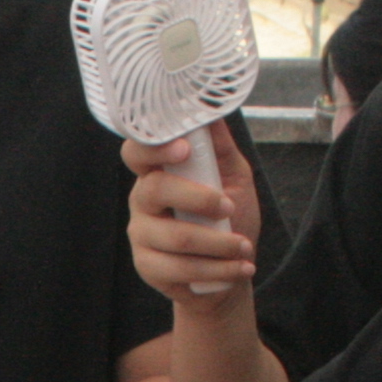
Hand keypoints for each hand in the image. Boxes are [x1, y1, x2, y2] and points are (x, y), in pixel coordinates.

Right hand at [122, 131, 257, 301]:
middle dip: (200, 198)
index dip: (155, 147)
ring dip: (219, 243)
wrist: (228, 271)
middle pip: (155, 189)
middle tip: (229, 207)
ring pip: (175, 236)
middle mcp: (142, 200)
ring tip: (244, 248)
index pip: (137, 151)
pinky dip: (219, 269)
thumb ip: (220, 148)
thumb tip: (214, 110)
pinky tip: (239, 268)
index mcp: (158, 171)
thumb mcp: (233, 177)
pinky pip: (179, 270)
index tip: (184, 149)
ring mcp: (141, 235)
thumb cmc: (228, 219)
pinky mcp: (148, 267)